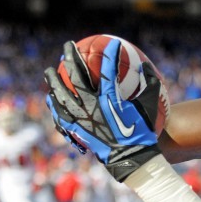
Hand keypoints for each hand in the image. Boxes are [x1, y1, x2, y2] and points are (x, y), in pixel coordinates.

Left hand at [44, 38, 163, 181]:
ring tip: (49, 70)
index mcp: (109, 98)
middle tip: (69, 46)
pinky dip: (54, 105)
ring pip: (61, 93)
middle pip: (76, 74)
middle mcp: (91, 105)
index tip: (114, 43)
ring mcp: (80, 118)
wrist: (131, 158)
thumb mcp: (151, 106)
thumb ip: (150, 84)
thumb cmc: (142, 132)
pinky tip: (51, 98)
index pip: (108, 68)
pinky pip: (60, 115)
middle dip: (71, 56)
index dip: (111, 53)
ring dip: (53, 79)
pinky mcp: (75, 130)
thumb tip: (146, 66)